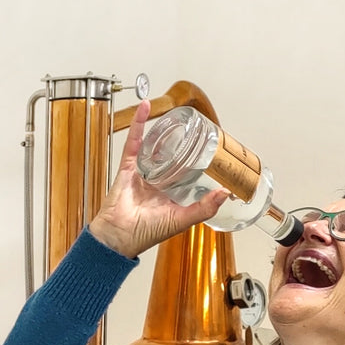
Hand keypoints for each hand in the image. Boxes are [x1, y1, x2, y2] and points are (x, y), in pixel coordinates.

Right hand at [87, 100, 231, 258]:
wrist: (119, 236)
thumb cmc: (145, 233)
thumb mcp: (182, 221)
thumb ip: (204, 208)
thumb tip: (225, 192)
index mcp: (170, 195)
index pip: (188, 174)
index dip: (199, 162)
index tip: (212, 151)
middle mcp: (157, 183)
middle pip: (173, 158)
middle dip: (184, 144)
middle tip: (198, 130)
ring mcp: (142, 174)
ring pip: (155, 147)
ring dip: (162, 130)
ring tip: (175, 115)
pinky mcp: (128, 167)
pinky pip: (134, 142)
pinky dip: (138, 124)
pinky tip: (145, 108)